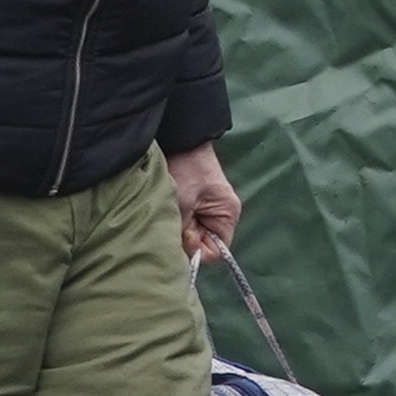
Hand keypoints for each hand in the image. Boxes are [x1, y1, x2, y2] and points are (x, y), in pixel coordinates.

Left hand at [167, 143, 240, 261]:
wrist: (180, 140)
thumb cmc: (186, 169)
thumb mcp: (182, 204)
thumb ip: (181, 233)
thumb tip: (176, 255)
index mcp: (227, 216)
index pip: (215, 252)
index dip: (197, 250)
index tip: (183, 234)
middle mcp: (220, 216)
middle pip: (202, 244)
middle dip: (185, 239)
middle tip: (174, 222)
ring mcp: (206, 210)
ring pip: (191, 234)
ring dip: (179, 229)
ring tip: (170, 211)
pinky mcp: (194, 204)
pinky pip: (186, 223)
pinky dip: (176, 220)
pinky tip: (169, 208)